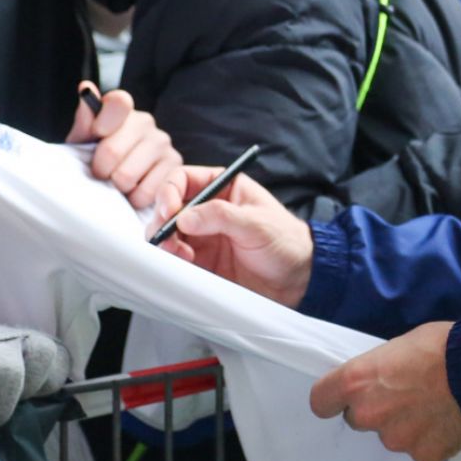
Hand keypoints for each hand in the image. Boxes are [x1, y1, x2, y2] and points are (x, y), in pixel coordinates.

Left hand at [66, 84, 187, 221]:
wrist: (116, 187)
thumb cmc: (97, 161)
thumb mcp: (83, 142)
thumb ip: (85, 120)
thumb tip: (86, 88)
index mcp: (122, 110)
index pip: (118, 102)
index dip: (101, 125)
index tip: (96, 137)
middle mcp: (146, 122)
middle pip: (111, 152)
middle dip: (101, 170)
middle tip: (103, 173)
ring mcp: (164, 143)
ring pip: (126, 176)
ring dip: (117, 187)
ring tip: (119, 183)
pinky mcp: (175, 167)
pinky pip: (145, 192)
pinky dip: (134, 199)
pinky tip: (135, 190)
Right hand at [156, 166, 312, 307]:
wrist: (298, 281)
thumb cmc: (286, 242)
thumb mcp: (257, 224)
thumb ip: (221, 216)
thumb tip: (184, 216)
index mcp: (223, 188)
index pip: (184, 179)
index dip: (170, 191)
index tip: (168, 210)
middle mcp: (208, 210)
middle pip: (170, 207)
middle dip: (162, 220)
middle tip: (165, 236)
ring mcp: (203, 237)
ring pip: (169, 234)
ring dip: (166, 242)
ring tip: (177, 253)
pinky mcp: (202, 262)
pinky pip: (177, 258)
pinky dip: (173, 261)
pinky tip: (184, 264)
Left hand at [310, 322, 460, 460]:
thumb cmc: (444, 345)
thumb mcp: (400, 344)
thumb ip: (379, 370)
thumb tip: (380, 381)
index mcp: (358, 381)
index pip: (321, 401)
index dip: (334, 398)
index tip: (346, 395)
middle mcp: (370, 414)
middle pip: (360, 419)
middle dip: (377, 409)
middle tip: (405, 393)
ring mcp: (397, 439)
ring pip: (392, 434)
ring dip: (406, 424)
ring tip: (433, 404)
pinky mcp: (423, 454)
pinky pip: (419, 448)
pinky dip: (430, 437)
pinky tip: (447, 418)